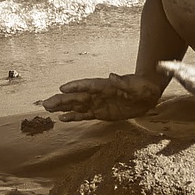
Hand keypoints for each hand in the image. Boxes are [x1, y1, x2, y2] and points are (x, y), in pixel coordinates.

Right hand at [37, 73, 162, 121]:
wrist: (148, 95)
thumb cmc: (142, 87)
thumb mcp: (136, 85)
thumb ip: (123, 82)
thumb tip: (112, 76)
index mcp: (105, 86)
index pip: (87, 85)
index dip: (75, 86)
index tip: (62, 88)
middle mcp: (98, 94)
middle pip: (77, 97)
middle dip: (61, 100)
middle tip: (46, 103)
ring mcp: (98, 104)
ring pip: (77, 106)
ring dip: (63, 107)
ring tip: (48, 108)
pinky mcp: (101, 113)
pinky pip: (84, 115)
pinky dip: (73, 117)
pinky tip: (62, 119)